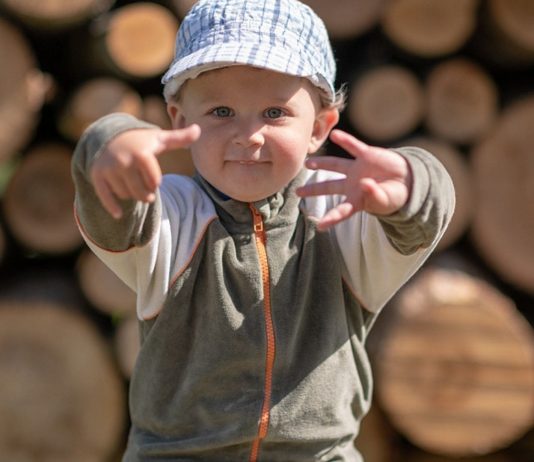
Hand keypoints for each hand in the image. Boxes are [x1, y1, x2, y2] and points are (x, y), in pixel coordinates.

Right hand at [90, 125, 199, 218]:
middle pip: (140, 192)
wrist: (110, 136)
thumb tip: (199, 130)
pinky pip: (105, 196)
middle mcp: (123, 160)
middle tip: (148, 194)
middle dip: (146, 195)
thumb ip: (180, 138)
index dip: (155, 183)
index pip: (154, 181)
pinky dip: (112, 207)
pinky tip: (119, 215)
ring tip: (132, 186)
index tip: (154, 180)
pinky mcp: (97, 175)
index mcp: (141, 153)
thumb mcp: (160, 139)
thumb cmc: (142, 142)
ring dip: (131, 194)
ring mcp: (109, 169)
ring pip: (125, 194)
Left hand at [297, 129, 411, 229]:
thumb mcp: (386, 199)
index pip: (341, 211)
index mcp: (357, 199)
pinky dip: (345, 140)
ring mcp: (358, 169)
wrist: (408, 179)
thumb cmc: (395, 195)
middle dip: (313, 190)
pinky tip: (335, 134)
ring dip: (321, 163)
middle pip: (329, 187)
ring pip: (335, 165)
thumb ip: (375, 194)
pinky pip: (354, 147)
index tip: (319, 226)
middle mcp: (352, 184)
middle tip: (297, 192)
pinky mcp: (367, 155)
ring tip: (308, 163)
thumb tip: (364, 183)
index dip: (331, 219)